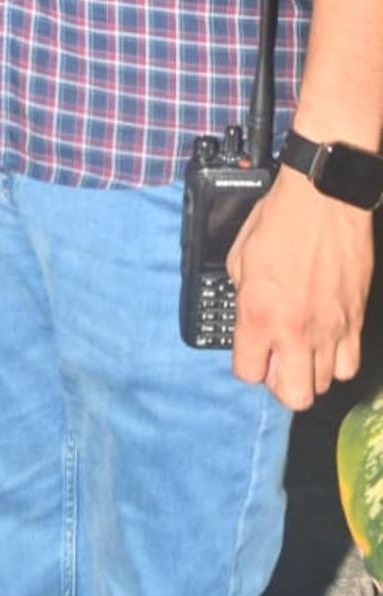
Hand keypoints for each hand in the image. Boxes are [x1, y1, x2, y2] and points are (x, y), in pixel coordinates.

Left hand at [228, 165, 373, 409]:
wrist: (325, 199)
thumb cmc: (278, 220)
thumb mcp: (240, 256)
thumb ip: (242, 296)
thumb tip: (248, 318)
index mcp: (258, 313)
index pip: (248, 373)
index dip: (247, 364)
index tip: (250, 351)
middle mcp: (295, 330)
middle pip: (293, 396)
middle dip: (281, 385)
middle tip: (277, 360)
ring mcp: (331, 330)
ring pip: (324, 384)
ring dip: (309, 371)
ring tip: (302, 348)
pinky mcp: (356, 321)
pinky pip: (349, 364)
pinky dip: (337, 361)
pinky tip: (327, 341)